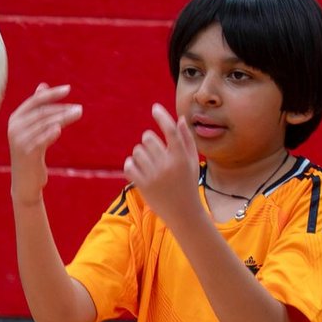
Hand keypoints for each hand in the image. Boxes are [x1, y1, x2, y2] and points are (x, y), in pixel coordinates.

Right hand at [7, 83, 79, 201]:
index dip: (51, 94)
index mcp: (15, 118)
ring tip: (78, 114)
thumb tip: (43, 86)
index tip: (68, 89)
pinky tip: (60, 129)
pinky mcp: (26, 153)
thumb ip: (36, 109)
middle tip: (79, 109)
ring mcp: (19, 140)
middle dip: (62, 108)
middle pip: (42, 112)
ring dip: (63, 118)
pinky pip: (41, 140)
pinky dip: (50, 133)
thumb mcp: (32, 129)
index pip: (35, 101)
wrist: (25, 182)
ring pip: (45, 124)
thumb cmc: (31, 153)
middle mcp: (14, 128)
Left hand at [123, 105, 198, 226]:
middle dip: (148, 141)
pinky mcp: (143, 186)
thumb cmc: (189, 184)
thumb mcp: (192, 162)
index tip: (154, 108)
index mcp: (181, 158)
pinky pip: (129, 165)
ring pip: (136, 151)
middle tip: (154, 151)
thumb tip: (179, 119)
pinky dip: (131, 166)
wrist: (184, 213)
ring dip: (140, 154)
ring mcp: (154, 176)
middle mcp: (168, 165)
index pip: (169, 131)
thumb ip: (186, 140)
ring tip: (148, 164)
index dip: (161, 117)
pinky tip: (138, 170)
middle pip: (147, 138)